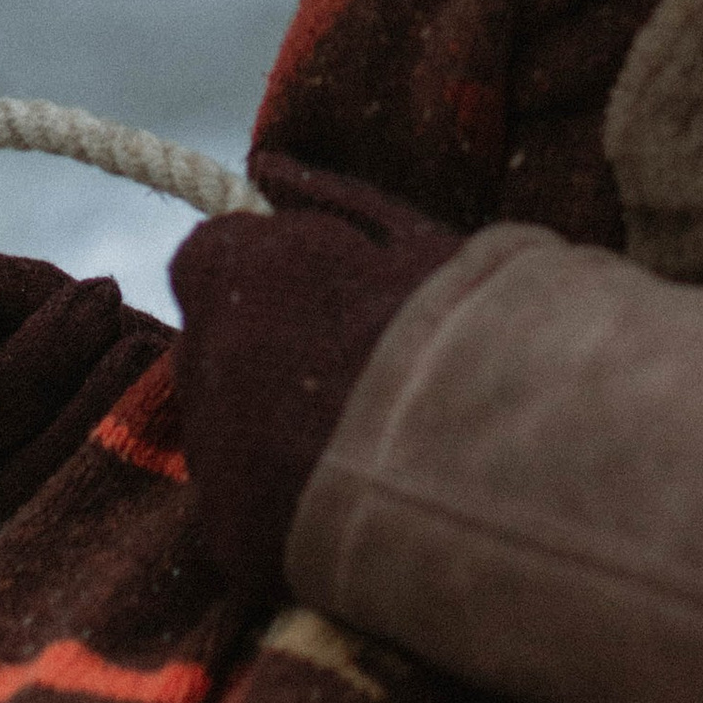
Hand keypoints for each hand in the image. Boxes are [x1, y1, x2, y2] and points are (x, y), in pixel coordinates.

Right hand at [0, 251, 169, 548]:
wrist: (243, 445)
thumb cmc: (143, 373)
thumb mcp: (75, 319)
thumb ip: (4, 293)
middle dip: (36, 351)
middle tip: (101, 292)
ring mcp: (33, 541)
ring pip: (35, 469)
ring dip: (96, 385)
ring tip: (141, 343)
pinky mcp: (98, 566)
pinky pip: (101, 496)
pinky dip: (134, 428)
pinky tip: (164, 392)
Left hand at [169, 155, 461, 598]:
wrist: (496, 462)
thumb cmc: (471, 327)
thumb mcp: (411, 237)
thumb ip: (327, 200)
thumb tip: (265, 168)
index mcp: (242, 271)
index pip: (213, 258)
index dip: (269, 278)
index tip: (325, 298)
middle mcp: (206, 357)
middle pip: (214, 348)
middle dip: (264, 358)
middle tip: (357, 380)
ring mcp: (214, 452)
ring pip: (226, 430)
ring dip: (273, 432)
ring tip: (370, 449)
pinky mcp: (233, 533)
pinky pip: (247, 508)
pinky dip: (287, 508)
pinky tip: (359, 507)